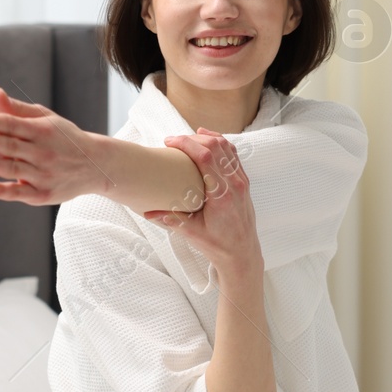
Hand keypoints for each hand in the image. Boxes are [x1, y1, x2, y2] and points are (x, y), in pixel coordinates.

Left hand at [0, 88, 99, 205]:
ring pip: (14, 169)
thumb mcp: (46, 119)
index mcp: (42, 131)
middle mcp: (43, 153)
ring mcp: (43, 175)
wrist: (95, 165)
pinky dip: (2, 191)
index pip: (15, 125)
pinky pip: (19, 193)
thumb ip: (18, 110)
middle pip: (13, 147)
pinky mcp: (42, 195)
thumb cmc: (64, 139)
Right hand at [143, 128, 261, 278]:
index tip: (170, 141)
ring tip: (190, 137)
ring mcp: (241, 182)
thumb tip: (147, 212)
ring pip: (227, 147)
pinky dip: (221, 144)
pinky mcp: (243, 182)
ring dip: (208, 138)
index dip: (186, 143)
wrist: (242, 255)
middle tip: (174, 141)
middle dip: (193, 138)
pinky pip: (233, 155)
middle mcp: (234, 184)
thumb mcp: (192, 234)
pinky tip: (208, 142)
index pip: (205, 157)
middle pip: (216, 146)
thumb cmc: (218, 245)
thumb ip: (170, 220)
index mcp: (221, 195)